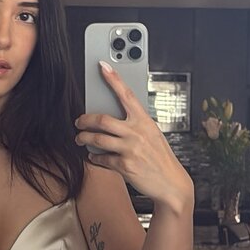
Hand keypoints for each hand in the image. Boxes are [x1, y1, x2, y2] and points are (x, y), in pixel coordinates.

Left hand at [75, 62, 193, 210]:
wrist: (171, 183)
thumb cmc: (160, 158)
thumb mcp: (152, 135)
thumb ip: (135, 125)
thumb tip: (113, 120)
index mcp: (144, 121)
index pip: (127, 94)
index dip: (113, 79)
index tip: (103, 67)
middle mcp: (136, 132)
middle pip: (102, 120)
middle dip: (85, 120)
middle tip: (79, 121)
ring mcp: (130, 149)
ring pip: (97, 139)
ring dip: (84, 138)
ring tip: (80, 139)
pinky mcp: (125, 166)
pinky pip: (102, 159)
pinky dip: (94, 157)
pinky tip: (92, 156)